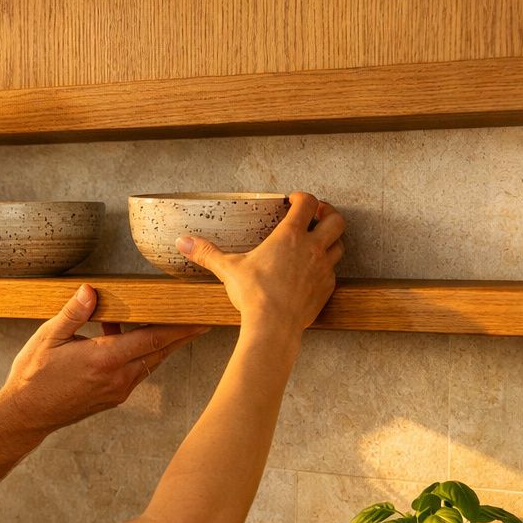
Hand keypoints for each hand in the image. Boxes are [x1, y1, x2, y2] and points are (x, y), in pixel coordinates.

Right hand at [0, 285, 207, 437]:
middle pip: (160, 353)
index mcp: (103, 359)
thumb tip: (91, 290)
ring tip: (168, 324)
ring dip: (160, 345)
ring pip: (150, 363)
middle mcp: (117, 378)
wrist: (26, 415)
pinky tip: (124, 339)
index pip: (152, 340)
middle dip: (181, 335)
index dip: (179, 328)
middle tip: (201, 319)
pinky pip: (136, 372)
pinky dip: (140, 355)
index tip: (200, 318)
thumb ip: (73, 313)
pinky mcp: (113, 398)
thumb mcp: (48, 337)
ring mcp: (117, 391)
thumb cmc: (33, 375)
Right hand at [177, 192, 344, 336]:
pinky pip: (333, 271)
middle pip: (335, 220)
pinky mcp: (326, 288)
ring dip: (331, 240)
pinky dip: (326, 267)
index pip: (307, 204)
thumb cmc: (254, 295)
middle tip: (317, 215)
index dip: (302, 197)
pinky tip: (313, 272)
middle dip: (328, 214)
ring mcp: (323, 269)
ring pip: (339, 245)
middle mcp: (312, 248)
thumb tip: (183, 242)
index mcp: (289, 236)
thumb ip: (207, 253)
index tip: (294, 200)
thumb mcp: (228, 269)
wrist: (273, 325)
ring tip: (318, 241)